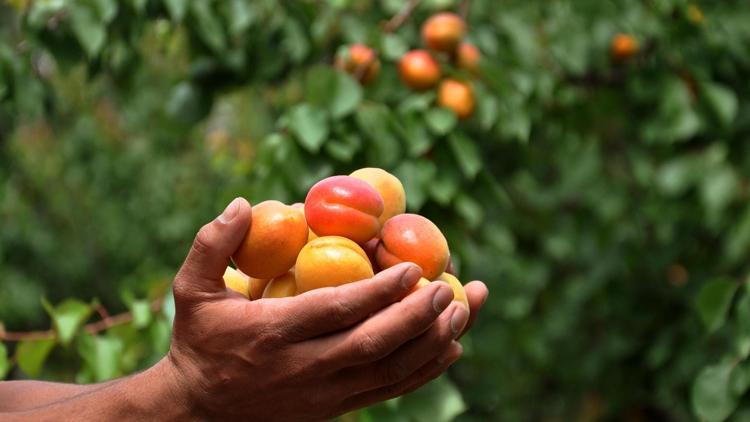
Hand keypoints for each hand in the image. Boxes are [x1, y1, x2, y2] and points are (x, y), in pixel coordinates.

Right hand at [165, 197, 488, 419]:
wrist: (200, 412)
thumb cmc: (199, 342)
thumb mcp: (189, 291)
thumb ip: (213, 245)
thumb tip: (245, 203)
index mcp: (273, 334)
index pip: (335, 311)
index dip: (378, 291)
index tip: (412, 267)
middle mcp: (304, 368)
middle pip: (373, 343)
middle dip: (417, 315)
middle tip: (448, 285)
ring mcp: (324, 393)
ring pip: (389, 370)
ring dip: (431, 342)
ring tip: (462, 311)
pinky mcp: (336, 408)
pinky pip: (389, 390)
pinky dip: (424, 370)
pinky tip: (450, 347)